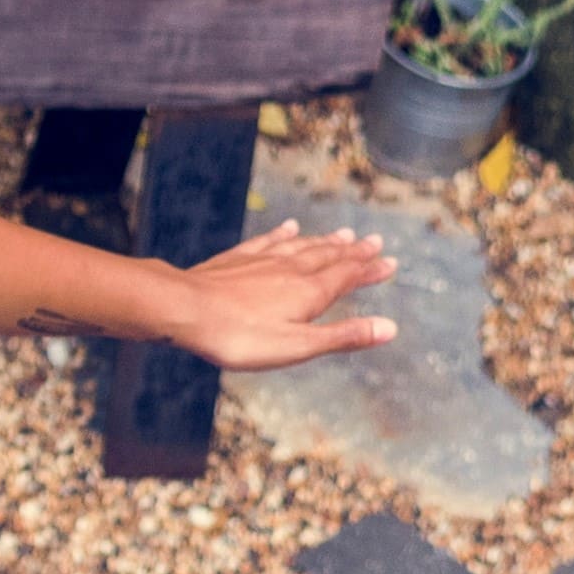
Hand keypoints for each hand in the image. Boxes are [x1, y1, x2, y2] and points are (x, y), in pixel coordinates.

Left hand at [169, 218, 399, 370]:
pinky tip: (289, 227)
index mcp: (309, 293)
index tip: (389, 262)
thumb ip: (342, 336)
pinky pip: (267, 241)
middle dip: (354, 252)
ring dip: (325, 241)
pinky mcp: (236, 260)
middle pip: (329, 257)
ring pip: (302, 246)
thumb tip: (390, 328)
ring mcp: (262, 261)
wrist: (184, 310)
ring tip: (343, 234)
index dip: (370, 270)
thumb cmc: (239, 336)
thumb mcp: (296, 346)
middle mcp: (290, 270)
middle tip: (374, 242)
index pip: (348, 276)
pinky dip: (282, 234)